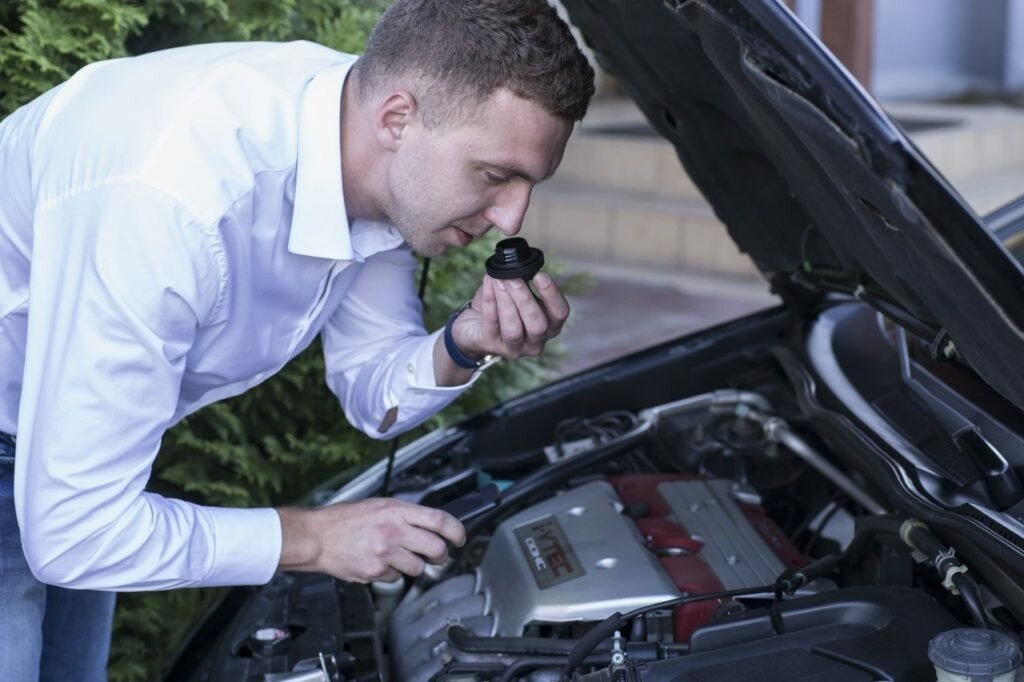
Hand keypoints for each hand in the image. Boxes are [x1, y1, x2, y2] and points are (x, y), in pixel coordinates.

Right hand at [277, 498, 464, 582]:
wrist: (317, 537)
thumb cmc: (344, 519)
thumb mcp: (379, 505)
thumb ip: (405, 514)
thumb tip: (429, 524)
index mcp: (396, 510)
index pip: (439, 520)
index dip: (456, 531)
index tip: (460, 538)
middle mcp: (394, 531)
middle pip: (436, 548)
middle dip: (441, 555)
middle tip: (437, 555)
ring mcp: (386, 553)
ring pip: (418, 567)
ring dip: (414, 565)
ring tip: (398, 557)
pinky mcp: (376, 571)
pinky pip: (396, 578)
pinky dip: (392, 574)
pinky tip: (379, 563)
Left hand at [452, 272, 569, 359]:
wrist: (473, 325)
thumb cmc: (501, 306)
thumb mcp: (517, 293)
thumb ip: (523, 281)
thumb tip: (519, 262)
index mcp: (550, 326)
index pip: (560, 313)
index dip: (552, 295)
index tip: (540, 275)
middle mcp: (536, 342)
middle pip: (538, 325)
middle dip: (525, 299)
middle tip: (513, 277)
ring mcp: (514, 348)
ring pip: (514, 329)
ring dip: (506, 301)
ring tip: (499, 280)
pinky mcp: (491, 345)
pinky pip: (491, 323)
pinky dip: (490, 301)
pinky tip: (488, 283)